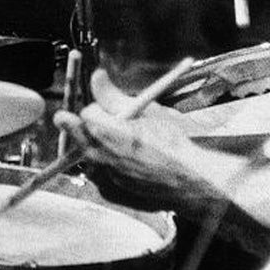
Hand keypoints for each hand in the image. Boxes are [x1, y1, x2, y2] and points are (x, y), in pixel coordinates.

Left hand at [54, 69, 207, 207]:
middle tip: (90, 122)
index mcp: (104, 130)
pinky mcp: (112, 192)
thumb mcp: (147, 110)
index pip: (87, 112)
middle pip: (79, 135)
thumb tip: (96, 76)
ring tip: (118, 143)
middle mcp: (99, 155)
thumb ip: (115, 95)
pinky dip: (108, 167)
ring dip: (97, 147)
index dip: (98, 107)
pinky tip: (127, 163)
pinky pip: (101, 174)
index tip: (105, 107)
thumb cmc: (173, 142)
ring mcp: (104, 177)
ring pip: (89, 156)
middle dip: (84, 127)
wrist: (191, 179)